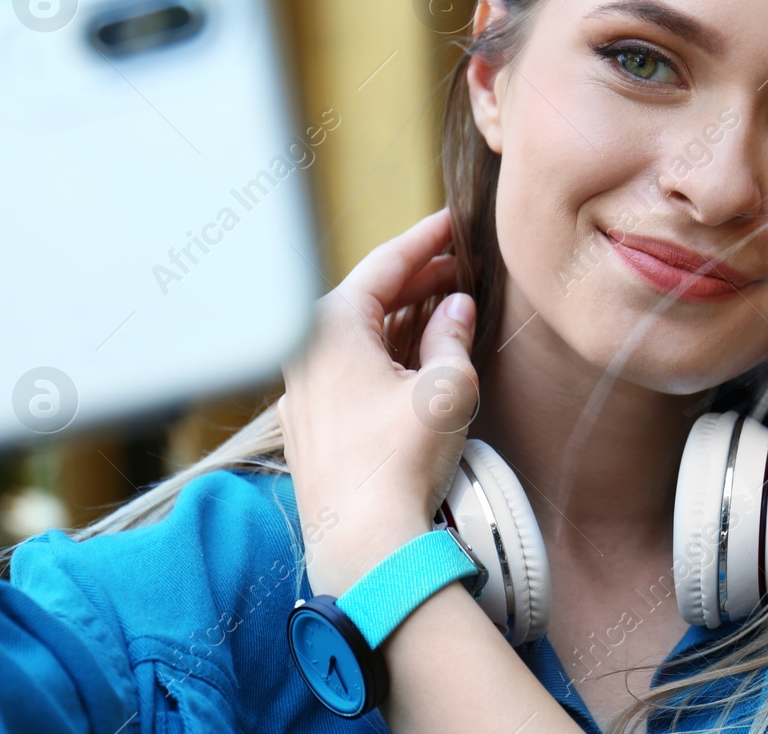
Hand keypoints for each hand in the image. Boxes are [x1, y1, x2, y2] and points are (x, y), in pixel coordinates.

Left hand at [278, 207, 479, 596]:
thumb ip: (452, 335)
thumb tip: (456, 308)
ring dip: (406, 320)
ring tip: (451, 307)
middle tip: (463, 265)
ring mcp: (304, 391)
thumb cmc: (399, 462)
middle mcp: (306, 351)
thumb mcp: (445, 387)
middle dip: (419, 281)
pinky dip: (387, 355)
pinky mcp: (312, 426)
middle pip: (369, 298)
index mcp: (330, 326)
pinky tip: (420, 358)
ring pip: (361, 336)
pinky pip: (351, 370)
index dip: (427, 240)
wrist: (363, 545)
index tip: (453, 221)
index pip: (385, 264)